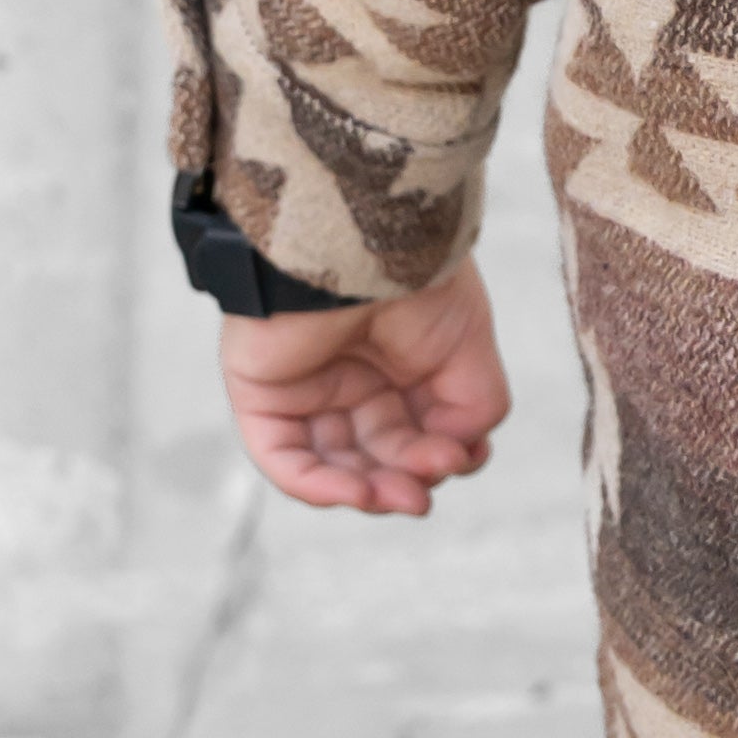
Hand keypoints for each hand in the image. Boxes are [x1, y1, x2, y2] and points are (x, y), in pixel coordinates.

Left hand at [220, 261, 510, 519]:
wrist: (361, 240)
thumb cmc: (417, 278)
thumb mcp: (468, 344)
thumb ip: (475, 405)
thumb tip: (462, 456)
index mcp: (397, 360)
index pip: (416, 430)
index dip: (441, 455)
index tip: (463, 456)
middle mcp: (349, 375)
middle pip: (377, 453)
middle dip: (407, 476)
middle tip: (428, 486)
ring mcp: (303, 386)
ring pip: (333, 463)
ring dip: (370, 491)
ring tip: (404, 497)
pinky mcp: (261, 392)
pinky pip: (283, 457)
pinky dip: (318, 485)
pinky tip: (358, 492)